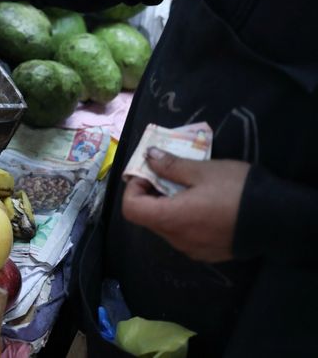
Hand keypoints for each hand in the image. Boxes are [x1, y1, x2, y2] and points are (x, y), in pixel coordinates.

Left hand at [121, 147, 249, 262]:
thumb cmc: (237, 191)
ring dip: (168, 207)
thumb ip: (171, 165)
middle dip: (151, 195)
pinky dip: (183, 219)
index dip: (133, 189)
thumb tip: (149, 157)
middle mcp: (177, 239)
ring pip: (166, 227)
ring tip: (188, 188)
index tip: (148, 173)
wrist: (280, 219)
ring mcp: (192, 250)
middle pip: (147, 218)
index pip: (131, 209)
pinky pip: (184, 236)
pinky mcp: (208, 253)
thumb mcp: (203, 170)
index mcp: (171, 219)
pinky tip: (203, 205)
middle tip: (167, 175)